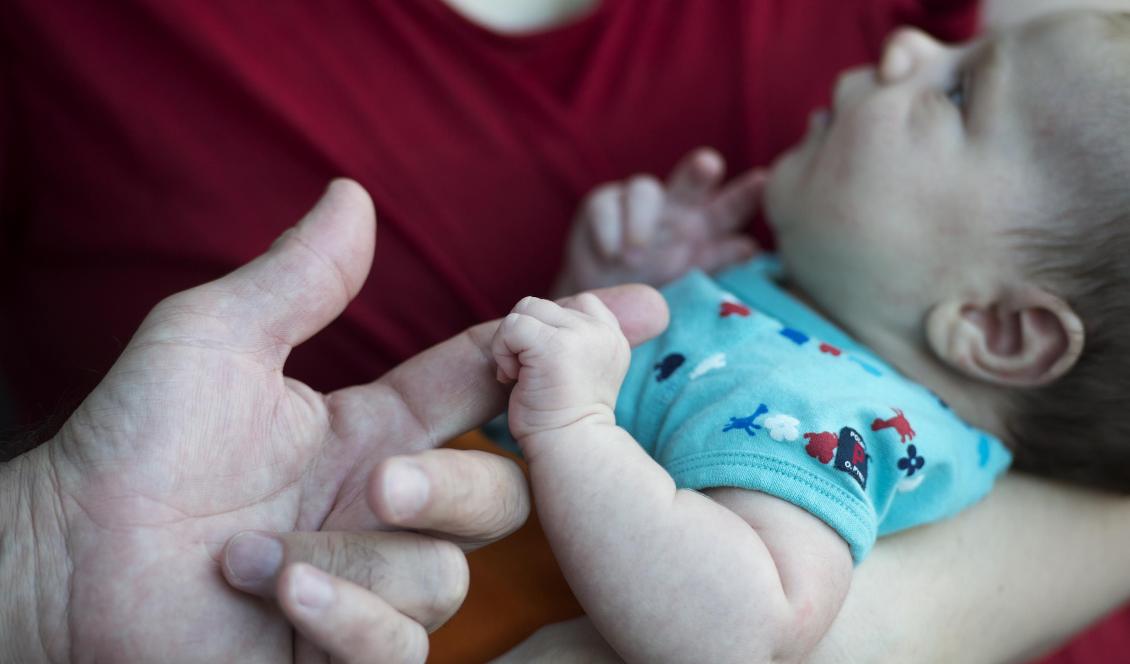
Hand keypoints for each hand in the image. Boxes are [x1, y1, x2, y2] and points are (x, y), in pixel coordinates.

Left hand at [1, 180, 668, 662]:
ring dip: (351, 561)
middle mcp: (390, 505)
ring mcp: (374, 581)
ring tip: (252, 555)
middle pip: (502, 493)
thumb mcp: (215, 341)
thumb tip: (354, 193)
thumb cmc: (132, 445)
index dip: (564, 344)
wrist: (66, 561)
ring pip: (447, 573)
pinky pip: (400, 646)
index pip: (494, 380)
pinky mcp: (347, 652)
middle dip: (449, 486)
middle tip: (375, 482)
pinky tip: (275, 598)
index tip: (644, 307)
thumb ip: (299, 279)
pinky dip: (343, 618)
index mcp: (378, 428)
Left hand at [492, 295, 630, 439]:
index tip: (546, 366)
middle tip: (526, 375)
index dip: (551, 327)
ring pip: (525, 308)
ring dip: (510, 342)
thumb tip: (533, 322)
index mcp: (613, 338)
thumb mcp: (581, 373)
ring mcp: (581, 335)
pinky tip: (512, 379)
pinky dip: (501, 350)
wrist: (569, 451)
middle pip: (543, 305)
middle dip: (525, 337)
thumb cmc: (564, 421)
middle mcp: (602, 331)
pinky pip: (512, 326)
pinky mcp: (554, 345)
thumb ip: (574, 342)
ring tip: (520, 376)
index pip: (580, 303)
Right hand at [553, 147, 765, 295]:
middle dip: (700, 172)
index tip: (763, 181)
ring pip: (644, 189)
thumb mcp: (690, 281)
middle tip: (708, 167)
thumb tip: (750, 248)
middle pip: (693, 179)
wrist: (606, 302)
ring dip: (641, 220)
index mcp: (706, 226)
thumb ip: (717, 262)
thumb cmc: (655, 289)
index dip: (746, 193)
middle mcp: (676, 207)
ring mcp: (637, 202)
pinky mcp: (602, 204)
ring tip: (634, 256)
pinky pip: (606, 204)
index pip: (731, 206)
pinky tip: (610, 253)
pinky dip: (610, 229)